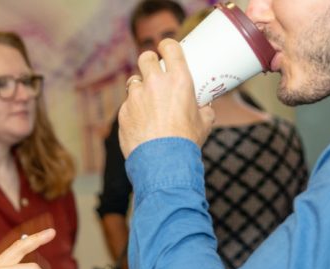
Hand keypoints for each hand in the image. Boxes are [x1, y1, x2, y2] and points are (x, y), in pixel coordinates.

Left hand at [118, 40, 214, 158]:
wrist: (163, 163)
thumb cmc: (186, 142)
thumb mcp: (204, 123)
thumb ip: (204, 110)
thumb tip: (206, 108)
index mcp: (178, 80)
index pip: (169, 48)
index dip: (166, 45)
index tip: (166, 48)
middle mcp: (154, 83)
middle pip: (145, 57)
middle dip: (148, 61)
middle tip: (153, 71)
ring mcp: (136, 97)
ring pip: (134, 82)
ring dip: (140, 88)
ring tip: (147, 103)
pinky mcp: (123, 112)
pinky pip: (127, 105)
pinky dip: (133, 111)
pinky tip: (141, 123)